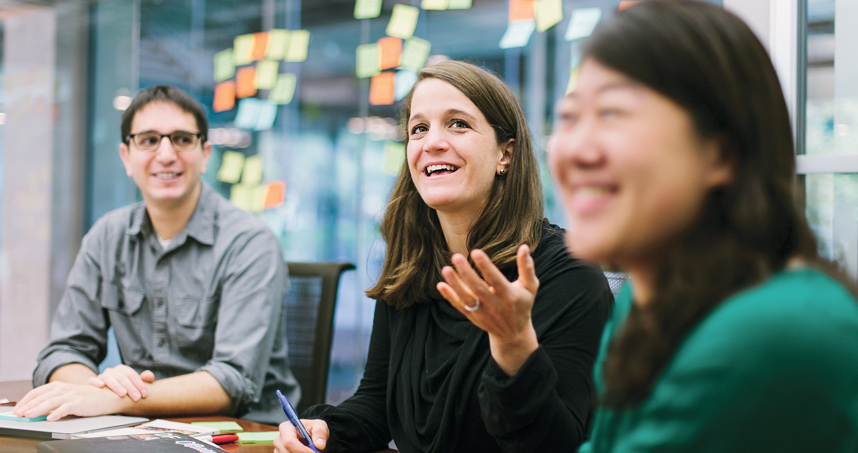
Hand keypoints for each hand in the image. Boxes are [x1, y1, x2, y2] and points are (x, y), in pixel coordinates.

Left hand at [12, 381, 121, 420]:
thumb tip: (35, 409)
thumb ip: (53, 400)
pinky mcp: (80, 402)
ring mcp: (72, 395)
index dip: (26, 400)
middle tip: (19, 414)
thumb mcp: (67, 395)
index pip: (37, 392)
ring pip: (52, 402)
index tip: (17, 408)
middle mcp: (64, 389)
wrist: (106, 397)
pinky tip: (51, 418)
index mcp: (59, 386)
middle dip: (28, 405)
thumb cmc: (86, 397)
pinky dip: (57, 413)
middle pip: (42, 397)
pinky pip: (66, 408)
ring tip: (30, 415)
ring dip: (39, 409)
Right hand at [88, 364, 153, 400]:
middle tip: (137, 398)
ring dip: (116, 385)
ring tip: (123, 394)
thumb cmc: (124, 388)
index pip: (132, 374)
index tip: (145, 394)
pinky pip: (92, 380)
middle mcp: (112, 371)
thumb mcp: (135, 385)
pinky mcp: (93, 382)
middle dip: (131, 388)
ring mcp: (102, 376)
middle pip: (122, 377)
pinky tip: (101, 386)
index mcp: (122, 369)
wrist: (106, 391)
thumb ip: (145, 380)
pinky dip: (96, 382)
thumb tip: (149, 376)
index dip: (139, 384)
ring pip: (109, 378)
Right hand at [274, 419, 328, 451]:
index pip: (289, 441)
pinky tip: (303, 452)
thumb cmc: (313, 429)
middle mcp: (279, 439)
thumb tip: (319, 445)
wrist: (310, 436)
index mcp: (286, 427)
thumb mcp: (320, 426)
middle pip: (287, 452)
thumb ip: (320, 432)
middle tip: (314, 452)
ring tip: (309, 450)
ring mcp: (278, 449)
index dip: (301, 450)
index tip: (314, 452)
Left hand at [437, 244, 539, 374]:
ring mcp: (482, 312)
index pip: (496, 280)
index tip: (475, 252)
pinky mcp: (473, 316)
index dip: (486, 267)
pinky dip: (450, 297)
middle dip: (466, 273)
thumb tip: (524, 247)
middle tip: (456, 256)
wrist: (513, 334)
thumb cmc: (522, 304)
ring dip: (455, 285)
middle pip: (478, 289)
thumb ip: (527, 267)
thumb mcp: (530, 287)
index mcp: (509, 296)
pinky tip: (441, 285)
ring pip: (466, 299)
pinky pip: (459, 306)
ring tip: (445, 269)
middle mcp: (495, 305)